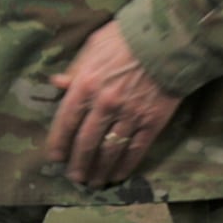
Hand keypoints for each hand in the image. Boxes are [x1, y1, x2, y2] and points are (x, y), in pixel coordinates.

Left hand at [46, 21, 180, 188]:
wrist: (168, 41)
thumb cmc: (126, 38)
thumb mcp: (93, 47)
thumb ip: (75, 70)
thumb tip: (57, 84)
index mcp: (85, 84)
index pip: (66, 120)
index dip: (59, 142)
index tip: (55, 157)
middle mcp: (104, 104)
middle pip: (86, 141)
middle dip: (78, 163)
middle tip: (74, 178)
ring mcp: (130, 115)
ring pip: (109, 150)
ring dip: (99, 169)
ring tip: (93, 183)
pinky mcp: (152, 122)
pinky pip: (136, 149)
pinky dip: (125, 165)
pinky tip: (117, 176)